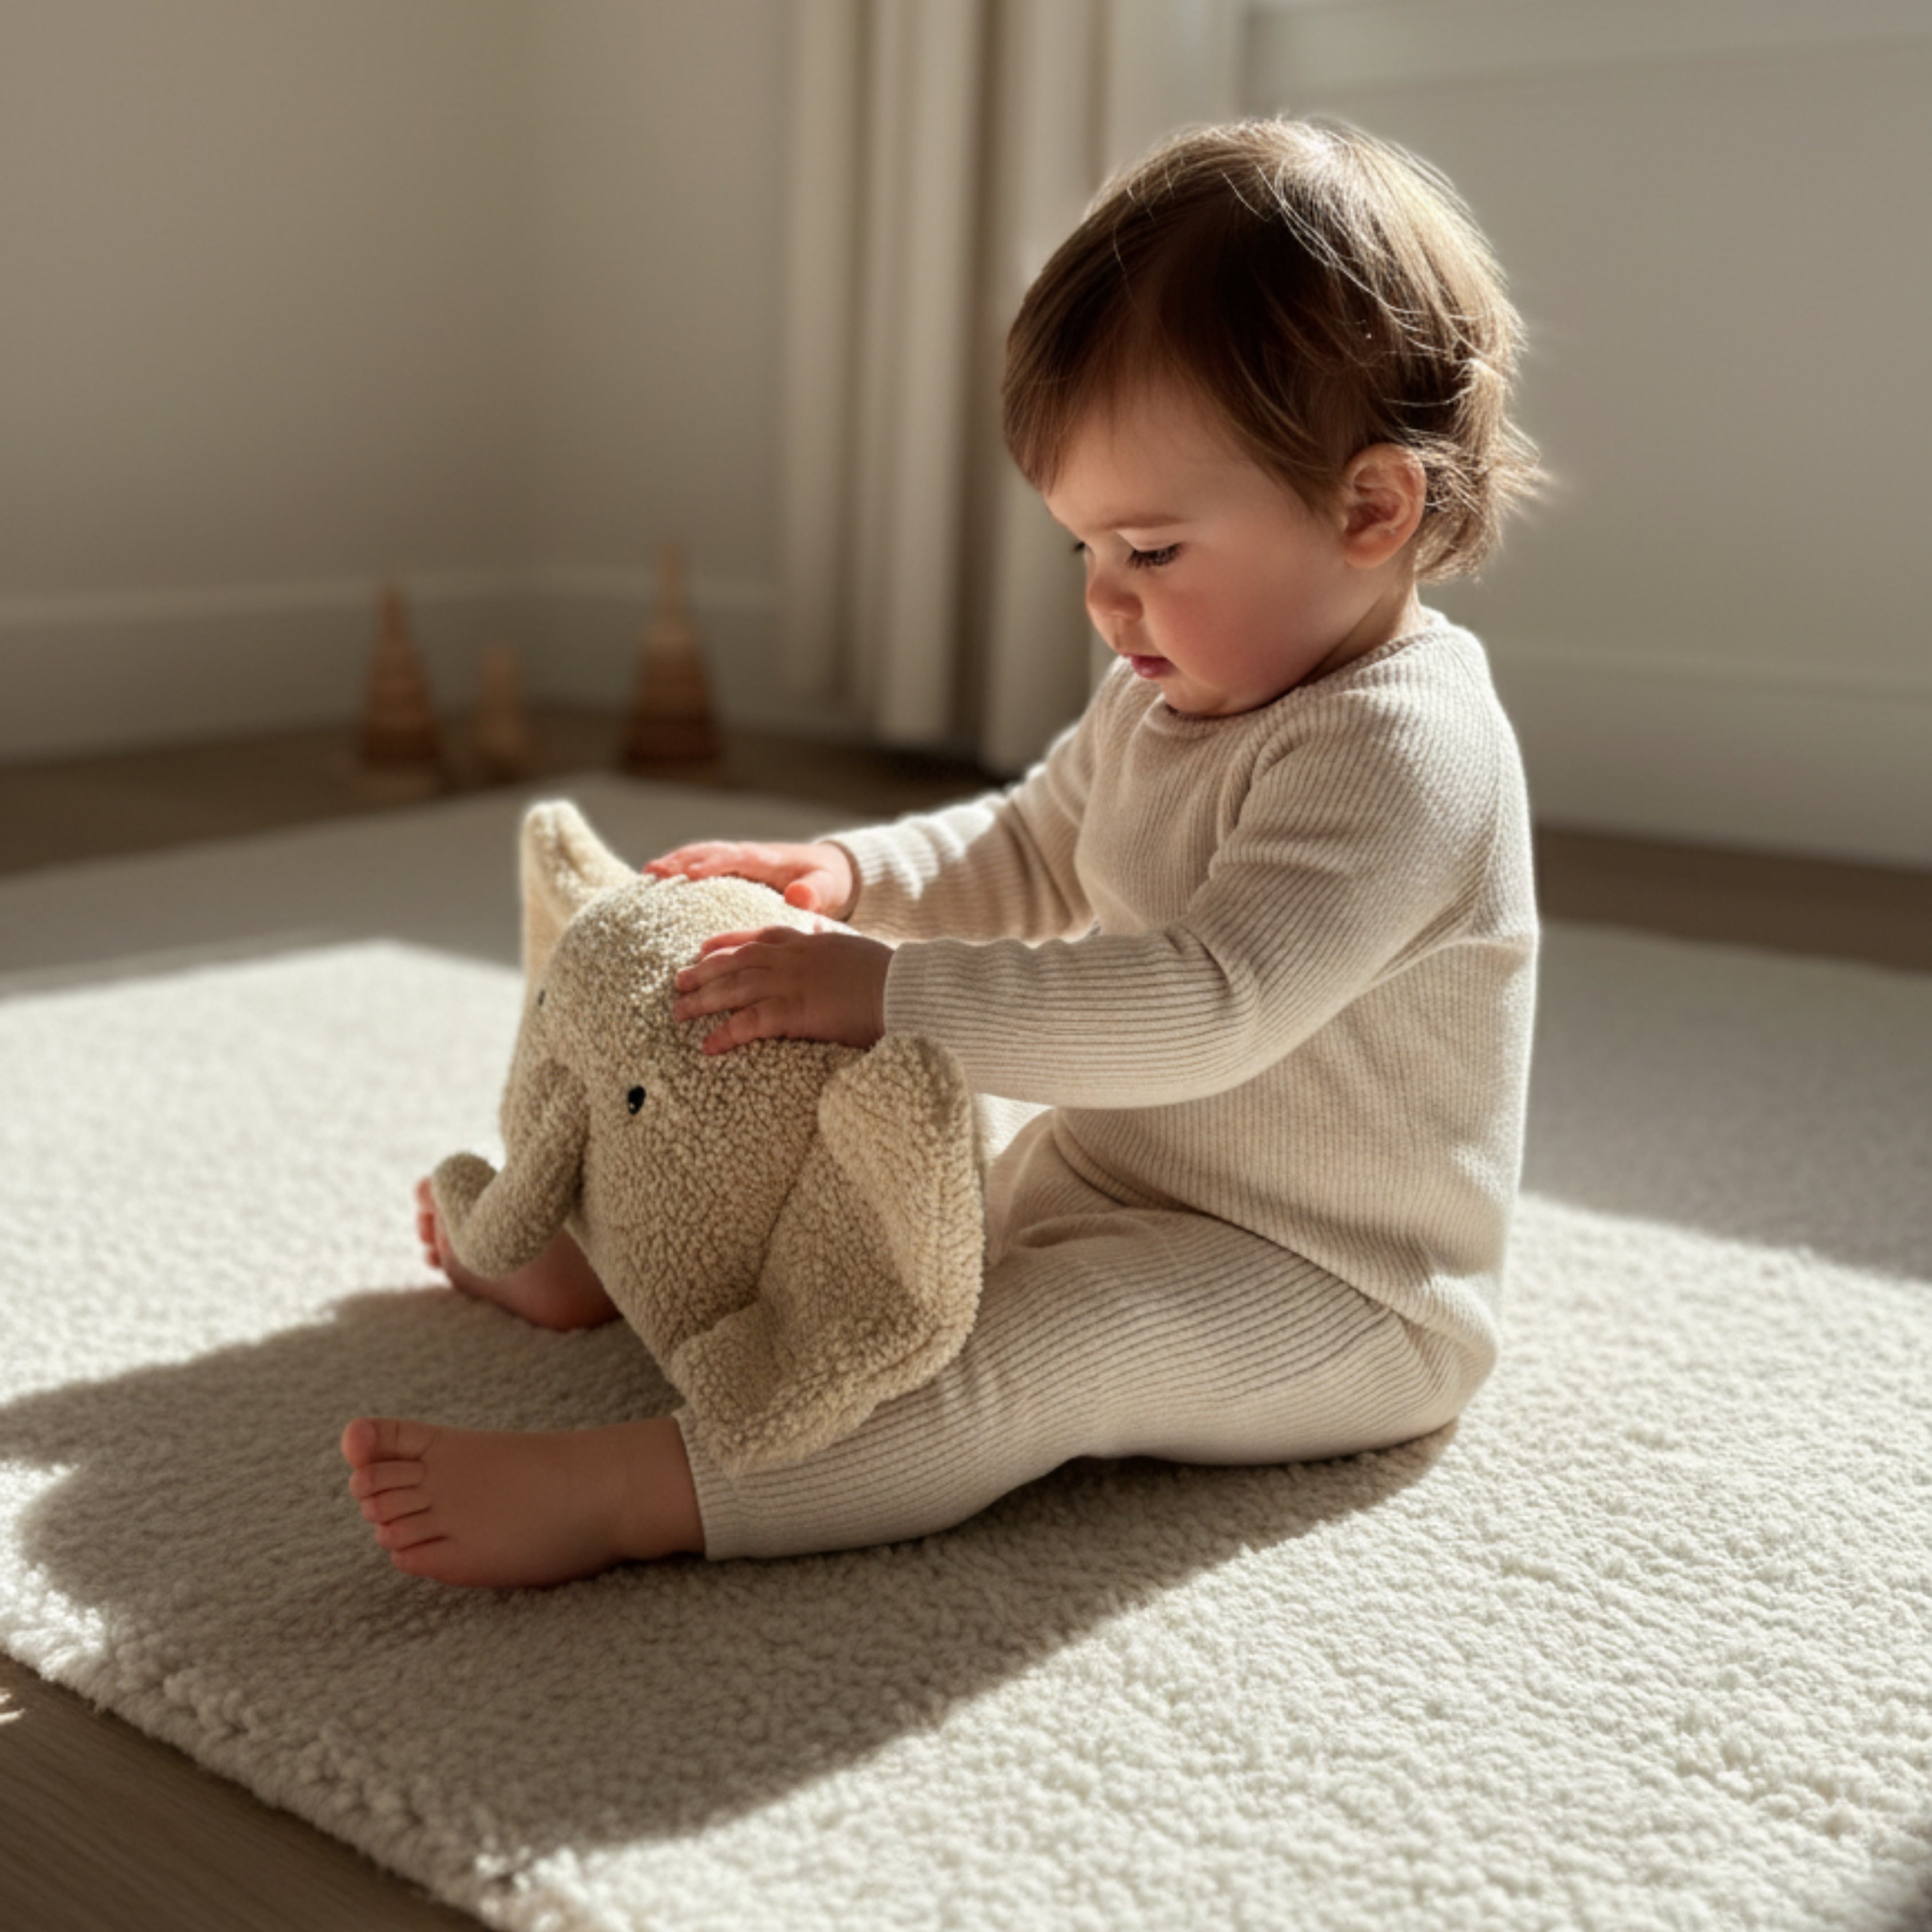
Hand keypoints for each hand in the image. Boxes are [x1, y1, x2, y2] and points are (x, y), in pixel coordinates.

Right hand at [642, 840, 855, 919]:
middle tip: (654, 872)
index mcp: (766, 859)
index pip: (735, 858)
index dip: (713, 864)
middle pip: (708, 852)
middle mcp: (746, 855)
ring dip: (674, 862)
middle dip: (682, 860)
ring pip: (700, 855)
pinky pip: (701, 865)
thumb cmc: (826, 880)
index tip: (691, 874)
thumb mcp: (827, 886)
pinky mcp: (730, 870)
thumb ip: (815, 892)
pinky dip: (679, 869)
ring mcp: (736, 861)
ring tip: (646, 875)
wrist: (827, 869)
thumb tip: (799, 896)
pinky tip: (655, 881)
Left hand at [672, 923, 890, 1054]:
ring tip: (679, 1012)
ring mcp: (790, 983)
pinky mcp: (794, 1011)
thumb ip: (829, 934)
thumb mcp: (853, 943)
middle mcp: (791, 958)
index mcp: (806, 941)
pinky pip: (750, 1022)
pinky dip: (726, 1033)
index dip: (726, 941)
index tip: (703, 948)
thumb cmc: (885, 971)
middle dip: (704, 971)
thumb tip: (818, 921)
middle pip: (736, 961)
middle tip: (678, 981)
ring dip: (703, 1001)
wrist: (903, 987)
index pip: (757, 936)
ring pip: (734, 988)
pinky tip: (708, 1045)